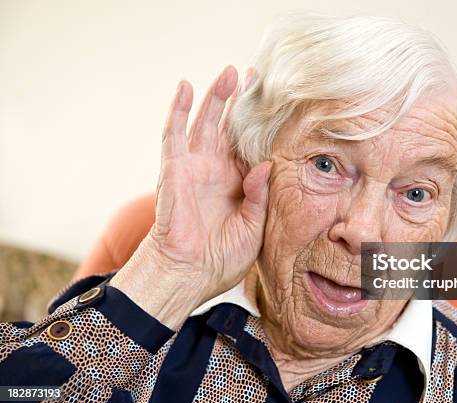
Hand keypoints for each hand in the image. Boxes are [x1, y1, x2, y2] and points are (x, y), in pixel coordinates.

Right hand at [110, 66, 270, 328]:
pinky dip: (178, 109)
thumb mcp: (254, 227)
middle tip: (258, 77)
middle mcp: (218, 169)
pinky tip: (186, 86)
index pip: (252, 145)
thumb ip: (261, 196)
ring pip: (206, 122)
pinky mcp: (174, 168)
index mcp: (239, 183)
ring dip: (217, 97)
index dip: (262, 126)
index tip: (280, 103)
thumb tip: (266, 165)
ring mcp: (195, 166)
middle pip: (231, 126)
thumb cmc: (223, 257)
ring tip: (231, 72)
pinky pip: (174, 133)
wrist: (190, 274)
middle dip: (243, 102)